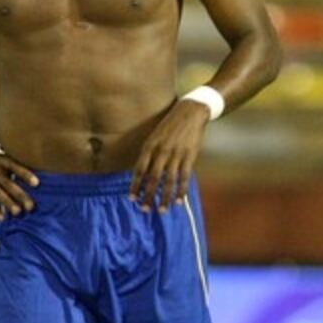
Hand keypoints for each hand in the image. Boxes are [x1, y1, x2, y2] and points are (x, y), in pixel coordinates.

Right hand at [0, 136, 38, 220]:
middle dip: (20, 196)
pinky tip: (1, 217)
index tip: (36, 183)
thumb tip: (28, 157)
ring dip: (8, 204)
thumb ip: (9, 155)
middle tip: (31, 206)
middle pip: (8, 184)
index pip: (15, 166)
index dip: (26, 174)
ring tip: (18, 213)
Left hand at [129, 99, 209, 213]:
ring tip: (162, 210)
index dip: (135, 185)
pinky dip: (181, 190)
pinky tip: (178, 200)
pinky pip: (184, 177)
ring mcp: (176, 154)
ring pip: (169, 181)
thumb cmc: (170, 125)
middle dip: (148, 196)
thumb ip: (149, 153)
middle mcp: (161, 151)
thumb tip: (143, 173)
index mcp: (150, 146)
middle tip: (145, 209)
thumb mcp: (155, 136)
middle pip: (152, 178)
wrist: (190, 112)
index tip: (132, 198)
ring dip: (164, 197)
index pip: (140, 170)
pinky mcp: (189, 156)